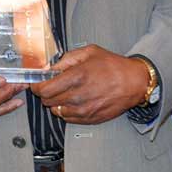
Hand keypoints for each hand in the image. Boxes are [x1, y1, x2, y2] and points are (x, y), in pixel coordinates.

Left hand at [30, 45, 148, 124]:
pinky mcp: (89, 119)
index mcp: (76, 77)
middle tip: (53, 85)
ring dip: (57, 102)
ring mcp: (83, 110)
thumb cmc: (114, 66)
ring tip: (66, 92)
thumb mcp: (89, 52)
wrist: (134, 82)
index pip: (43, 89)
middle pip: (47, 101)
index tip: (38, 83)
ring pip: (56, 111)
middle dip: (46, 93)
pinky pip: (68, 118)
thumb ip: (66, 59)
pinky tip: (75, 101)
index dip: (37, 86)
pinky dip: (67, 110)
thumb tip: (50, 68)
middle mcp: (78, 96)